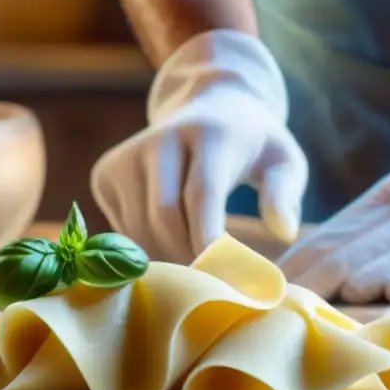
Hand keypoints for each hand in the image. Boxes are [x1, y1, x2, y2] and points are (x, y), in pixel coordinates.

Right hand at [91, 30, 308, 263]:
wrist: (208, 106)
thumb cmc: (252, 145)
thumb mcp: (283, 160)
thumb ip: (284, 194)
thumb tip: (283, 232)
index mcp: (209, 132)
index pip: (201, 192)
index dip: (208, 239)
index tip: (224, 277)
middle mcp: (161, 137)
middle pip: (164, 216)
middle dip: (187, 258)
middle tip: (213, 283)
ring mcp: (126, 154)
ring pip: (138, 228)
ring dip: (166, 258)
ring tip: (196, 265)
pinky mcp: (105, 173)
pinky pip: (121, 229)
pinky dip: (145, 247)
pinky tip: (170, 240)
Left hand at [277, 153, 389, 303]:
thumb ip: (369, 233)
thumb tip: (315, 273)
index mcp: (386, 196)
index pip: (327, 235)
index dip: (293, 267)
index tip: (262, 294)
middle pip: (343, 251)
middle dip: (305, 286)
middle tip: (275, 315)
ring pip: (379, 264)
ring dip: (344, 293)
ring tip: (314, 319)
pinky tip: (383, 304)